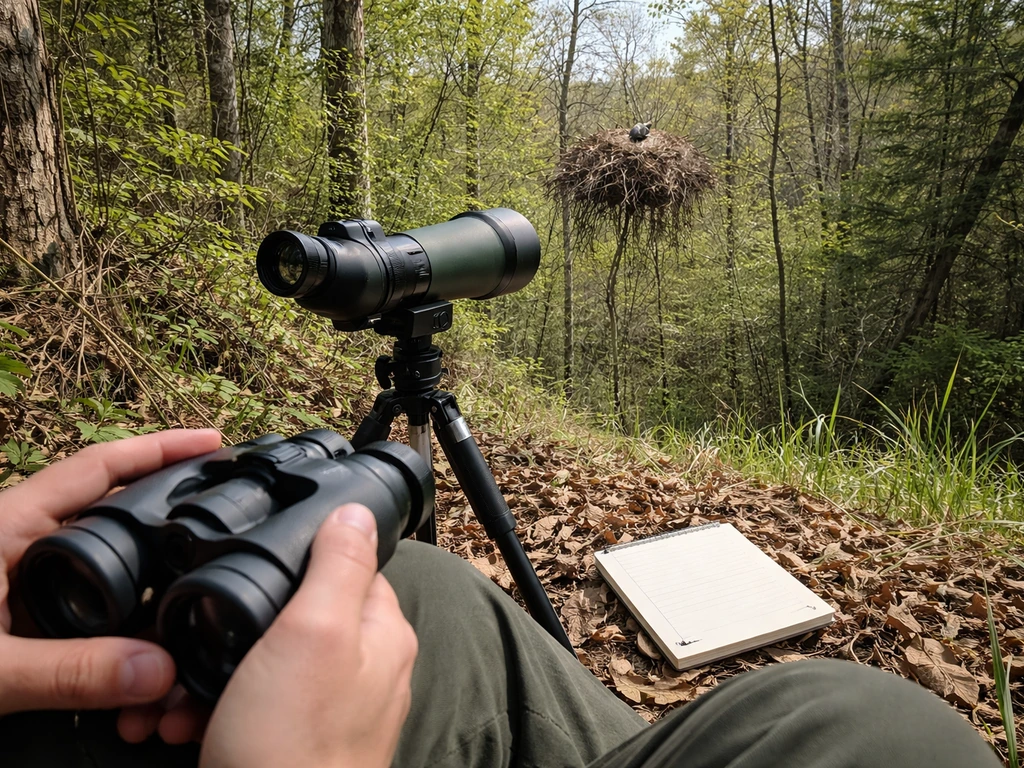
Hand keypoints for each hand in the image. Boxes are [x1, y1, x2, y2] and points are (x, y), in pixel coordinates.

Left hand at [0, 429, 222, 715]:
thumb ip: (69, 671)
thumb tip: (158, 670)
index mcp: (7, 528)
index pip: (99, 468)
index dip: (160, 449)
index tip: (213, 441)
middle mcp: (17, 544)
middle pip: (112, 512)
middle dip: (170, 516)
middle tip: (225, 521)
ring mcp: (16, 580)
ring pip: (101, 568)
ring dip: (147, 588)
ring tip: (192, 606)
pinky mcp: (11, 616)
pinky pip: (83, 610)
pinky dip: (119, 629)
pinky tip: (141, 655)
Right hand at [199, 504, 417, 767]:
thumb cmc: (293, 748)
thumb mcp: (315, 633)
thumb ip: (339, 565)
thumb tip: (358, 511)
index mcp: (381, 634)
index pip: (345, 566)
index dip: (293, 566)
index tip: (249, 581)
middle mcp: (365, 669)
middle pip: (295, 617)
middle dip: (238, 629)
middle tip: (200, 650)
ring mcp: (332, 709)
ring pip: (266, 664)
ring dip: (215, 673)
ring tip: (181, 697)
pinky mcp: (295, 740)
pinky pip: (254, 707)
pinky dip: (217, 710)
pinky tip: (187, 724)